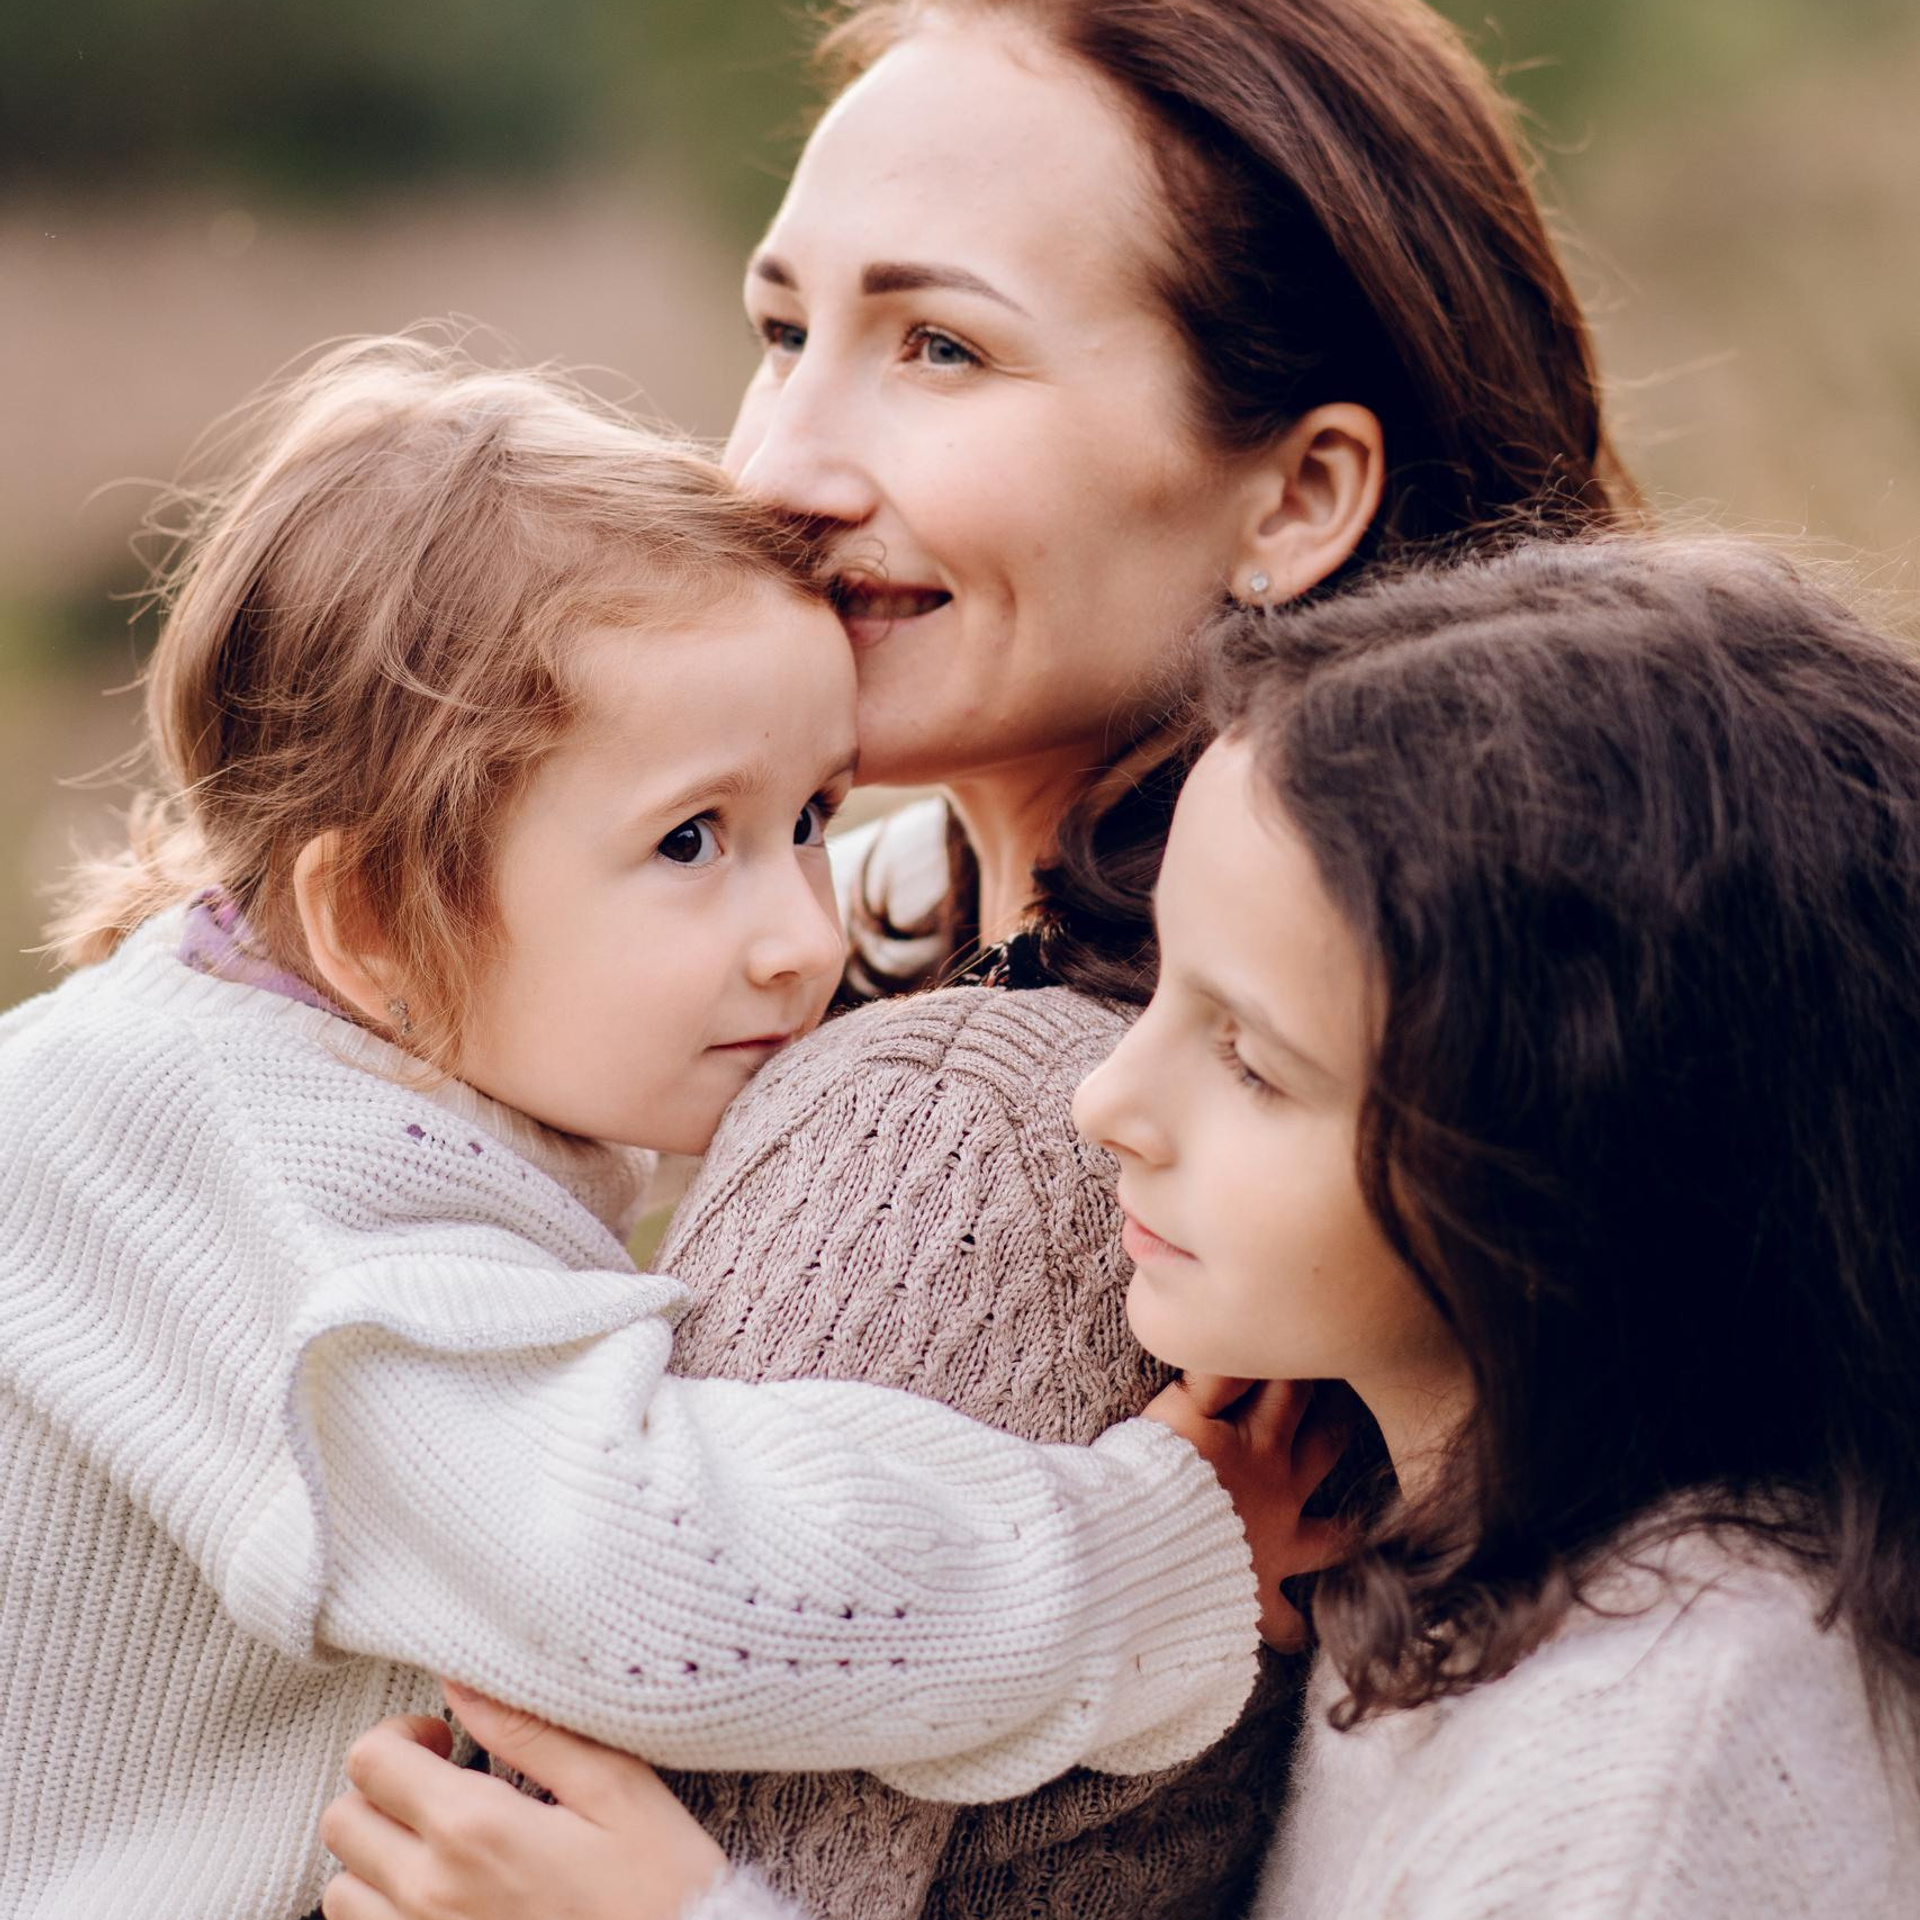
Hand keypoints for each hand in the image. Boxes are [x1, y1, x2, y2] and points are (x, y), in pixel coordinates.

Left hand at [320, 1683, 726, 1919]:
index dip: (399, 1734)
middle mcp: (431, 1894)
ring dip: (376, 1858)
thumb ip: (532, 1731)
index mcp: (475, 1829)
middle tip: (439, 1785)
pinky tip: (441, 1896)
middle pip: (343, 1821)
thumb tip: (462, 1682)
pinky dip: (385, 1913)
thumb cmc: (661, 1887)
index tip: (443, 1738)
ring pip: (341, 1893)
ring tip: (436, 1846)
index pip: (372, 1761)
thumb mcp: (617, 1789)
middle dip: (383, 1789)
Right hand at [1141, 1375, 1352, 1651]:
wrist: (1138, 1553)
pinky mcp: (1257, 1597)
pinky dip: (1292, 1629)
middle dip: (1340, 1422)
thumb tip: (1240, 1349)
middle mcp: (1279, 1490)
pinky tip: (1301, 1635)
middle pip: (1326, 1446)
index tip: (1314, 1347)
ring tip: (1361, 1524)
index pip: (1292, 1389)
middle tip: (1351, 1406)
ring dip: (1346, 1529)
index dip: (1301, 1365)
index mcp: (1257, 1441)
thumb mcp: (1173, 1412)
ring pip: (1333, 1536)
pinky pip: (1285, 1622)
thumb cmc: (1147, 1477)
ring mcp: (1276, 1546)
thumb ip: (1209, 1376)